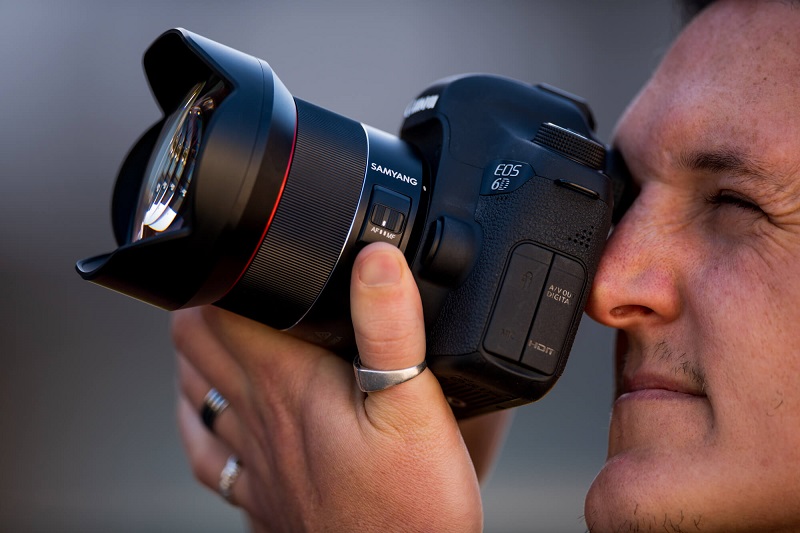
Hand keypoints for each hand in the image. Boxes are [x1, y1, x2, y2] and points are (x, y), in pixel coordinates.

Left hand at [174, 242, 483, 531]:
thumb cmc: (410, 508)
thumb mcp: (417, 405)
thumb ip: (391, 328)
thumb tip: (377, 259)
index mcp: (288, 384)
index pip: (216, 309)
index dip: (214, 268)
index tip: (227, 243)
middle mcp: (258, 417)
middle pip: (194, 341)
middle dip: (200, 300)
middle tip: (226, 276)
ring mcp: (253, 458)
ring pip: (193, 387)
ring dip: (195, 351)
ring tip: (214, 322)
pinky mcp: (260, 491)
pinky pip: (204, 450)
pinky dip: (196, 417)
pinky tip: (207, 410)